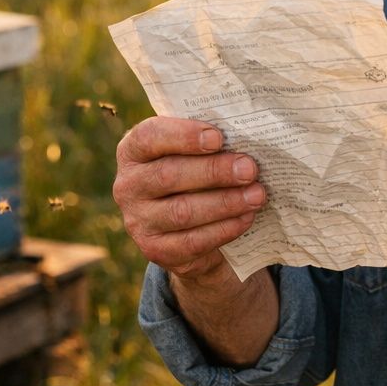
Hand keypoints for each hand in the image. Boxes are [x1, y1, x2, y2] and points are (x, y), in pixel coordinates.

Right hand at [113, 116, 265, 282]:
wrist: (187, 226)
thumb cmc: (194, 173)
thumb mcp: (192, 153)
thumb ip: (207, 142)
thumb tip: (246, 136)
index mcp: (133, 151)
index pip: (148, 136)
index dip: (183, 136)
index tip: (218, 138)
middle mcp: (128, 185)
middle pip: (168, 175)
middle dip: (214, 171)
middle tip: (249, 169)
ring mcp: (138, 221)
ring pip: (182, 211)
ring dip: (225, 202)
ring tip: (257, 194)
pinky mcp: (155, 250)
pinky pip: (192, 241)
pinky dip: (224, 229)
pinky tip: (246, 217)